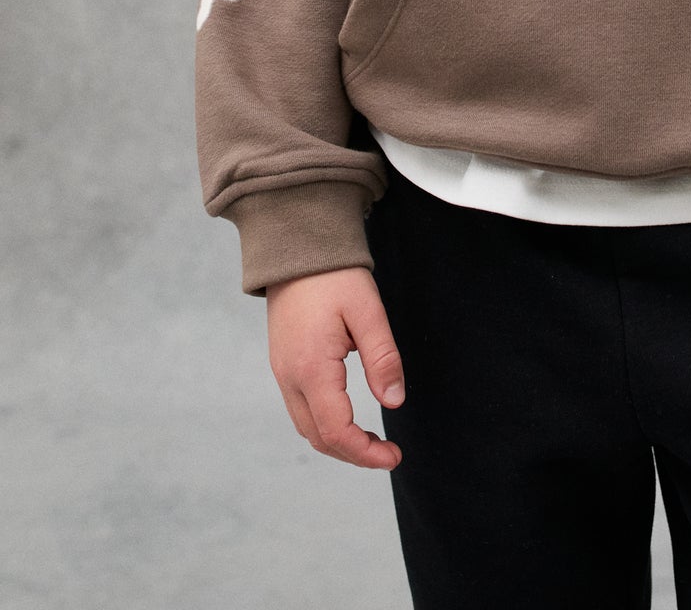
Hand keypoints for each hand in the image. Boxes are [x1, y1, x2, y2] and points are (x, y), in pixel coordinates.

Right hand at [266, 265, 404, 468]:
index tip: (394, 456)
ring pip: (307, 427)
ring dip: (338, 441)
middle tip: (387, 452)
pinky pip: (301, 409)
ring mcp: (282, 372)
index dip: (365, 453)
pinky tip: (348, 416)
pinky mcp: (282, 364)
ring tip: (372, 440)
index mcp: (311, 368)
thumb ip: (382, 357)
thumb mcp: (368, 310)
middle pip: (318, 438)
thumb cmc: (333, 275)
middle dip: (353, 454)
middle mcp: (289, 377)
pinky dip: (325, 424)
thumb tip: (394, 402)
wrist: (295, 247)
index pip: (336, 431)